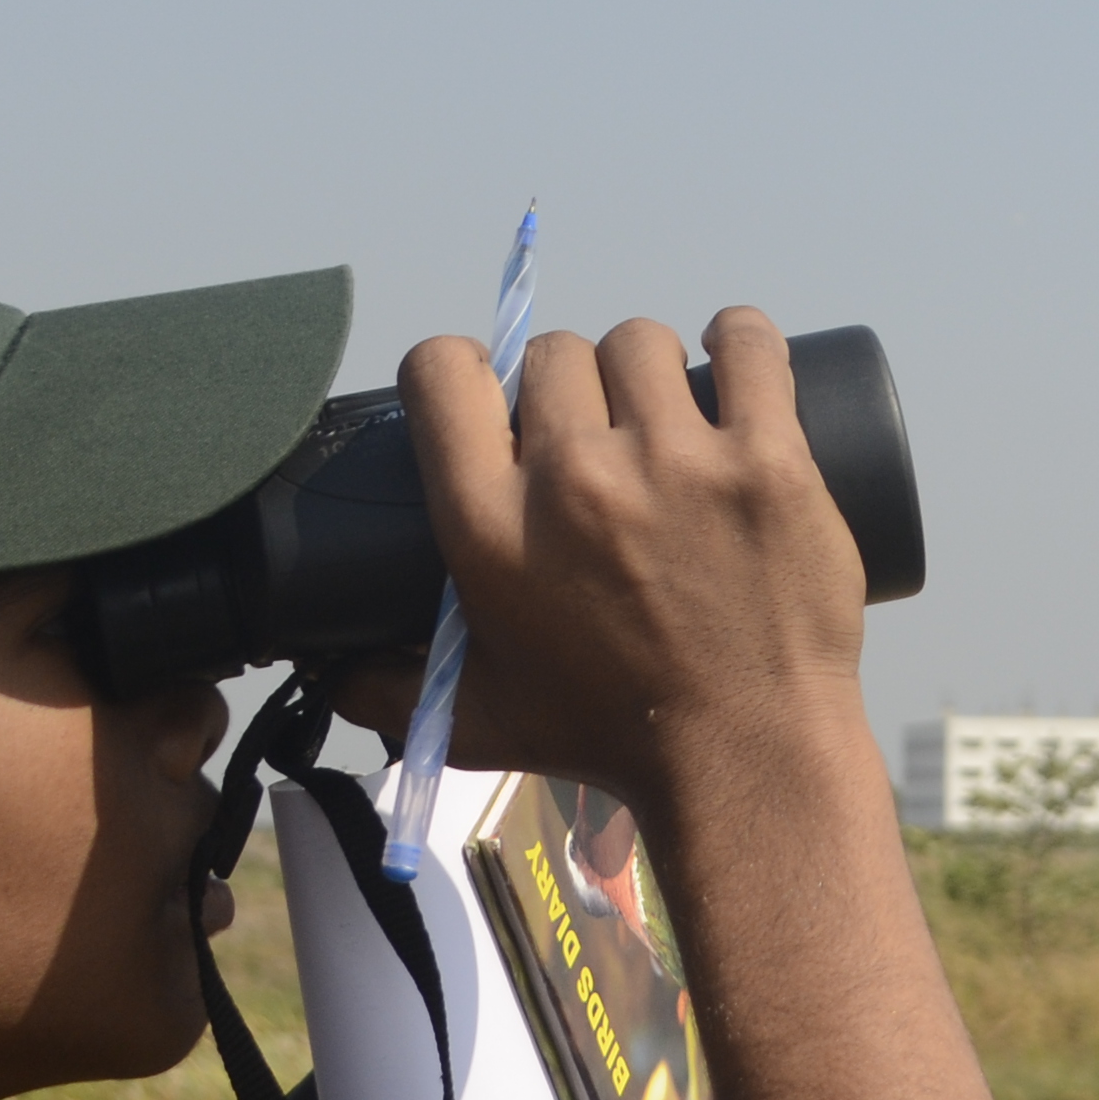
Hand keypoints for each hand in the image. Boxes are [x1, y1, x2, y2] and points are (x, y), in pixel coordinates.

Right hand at [391, 310, 870, 816]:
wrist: (746, 761)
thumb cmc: (610, 739)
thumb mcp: (475, 720)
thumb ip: (389, 693)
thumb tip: (330, 670)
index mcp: (491, 528)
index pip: (443, 372)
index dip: (463, 369)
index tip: (495, 394)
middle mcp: (575, 482)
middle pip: (551, 352)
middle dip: (567, 387)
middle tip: (598, 438)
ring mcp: (680, 464)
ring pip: (640, 342)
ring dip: (646, 369)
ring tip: (665, 417)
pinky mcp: (768, 463)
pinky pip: (747, 345)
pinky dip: (738, 339)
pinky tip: (731, 361)